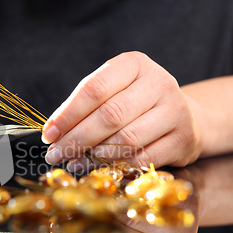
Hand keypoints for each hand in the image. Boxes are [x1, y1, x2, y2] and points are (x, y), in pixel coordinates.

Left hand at [42, 52, 202, 169]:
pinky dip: (115, 166)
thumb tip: (53, 133)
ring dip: (94, 155)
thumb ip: (84, 106)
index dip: (67, 114)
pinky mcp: (183, 139)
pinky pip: (142, 158)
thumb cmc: (135, 104)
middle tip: (56, 154)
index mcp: (135, 64)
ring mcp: (175, 111)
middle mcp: (159, 82)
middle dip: (77, 138)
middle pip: (110, 115)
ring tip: (73, 161)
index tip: (48, 134)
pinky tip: (97, 168)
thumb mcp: (112, 91)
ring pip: (126, 138)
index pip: (94, 89)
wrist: (183, 117)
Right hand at [52, 192, 198, 232]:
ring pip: (134, 219)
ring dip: (106, 201)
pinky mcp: (186, 209)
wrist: (177, 196)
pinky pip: (150, 196)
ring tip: (84, 189)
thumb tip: (57, 224)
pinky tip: (112, 178)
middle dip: (89, 220)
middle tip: (66, 203)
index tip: (57, 229)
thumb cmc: (140, 218)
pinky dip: (128, 186)